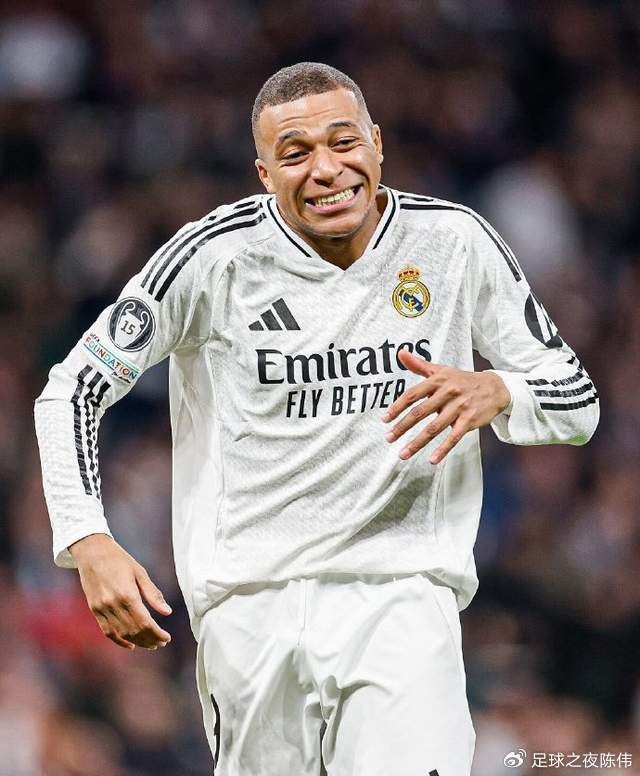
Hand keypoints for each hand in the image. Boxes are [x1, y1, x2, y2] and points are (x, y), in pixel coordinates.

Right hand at [69, 534, 171, 650]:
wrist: (92, 552)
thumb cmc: (120, 560)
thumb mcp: (140, 572)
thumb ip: (153, 594)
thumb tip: (167, 612)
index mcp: (127, 594)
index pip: (145, 622)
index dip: (157, 634)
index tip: (167, 638)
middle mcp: (113, 604)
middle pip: (134, 630)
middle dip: (150, 639)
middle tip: (161, 643)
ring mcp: (101, 608)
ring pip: (122, 633)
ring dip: (138, 641)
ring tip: (151, 644)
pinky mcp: (94, 610)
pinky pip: (107, 631)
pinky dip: (119, 640)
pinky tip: (131, 645)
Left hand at [383, 350, 510, 463]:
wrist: (495, 387)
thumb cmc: (462, 380)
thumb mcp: (442, 370)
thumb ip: (419, 365)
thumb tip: (400, 353)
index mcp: (438, 380)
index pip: (413, 394)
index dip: (397, 407)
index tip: (385, 419)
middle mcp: (447, 393)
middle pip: (420, 412)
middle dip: (402, 427)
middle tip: (389, 438)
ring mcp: (459, 408)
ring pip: (434, 428)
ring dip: (417, 442)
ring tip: (403, 454)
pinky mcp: (469, 421)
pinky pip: (453, 437)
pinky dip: (443, 449)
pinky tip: (432, 460)